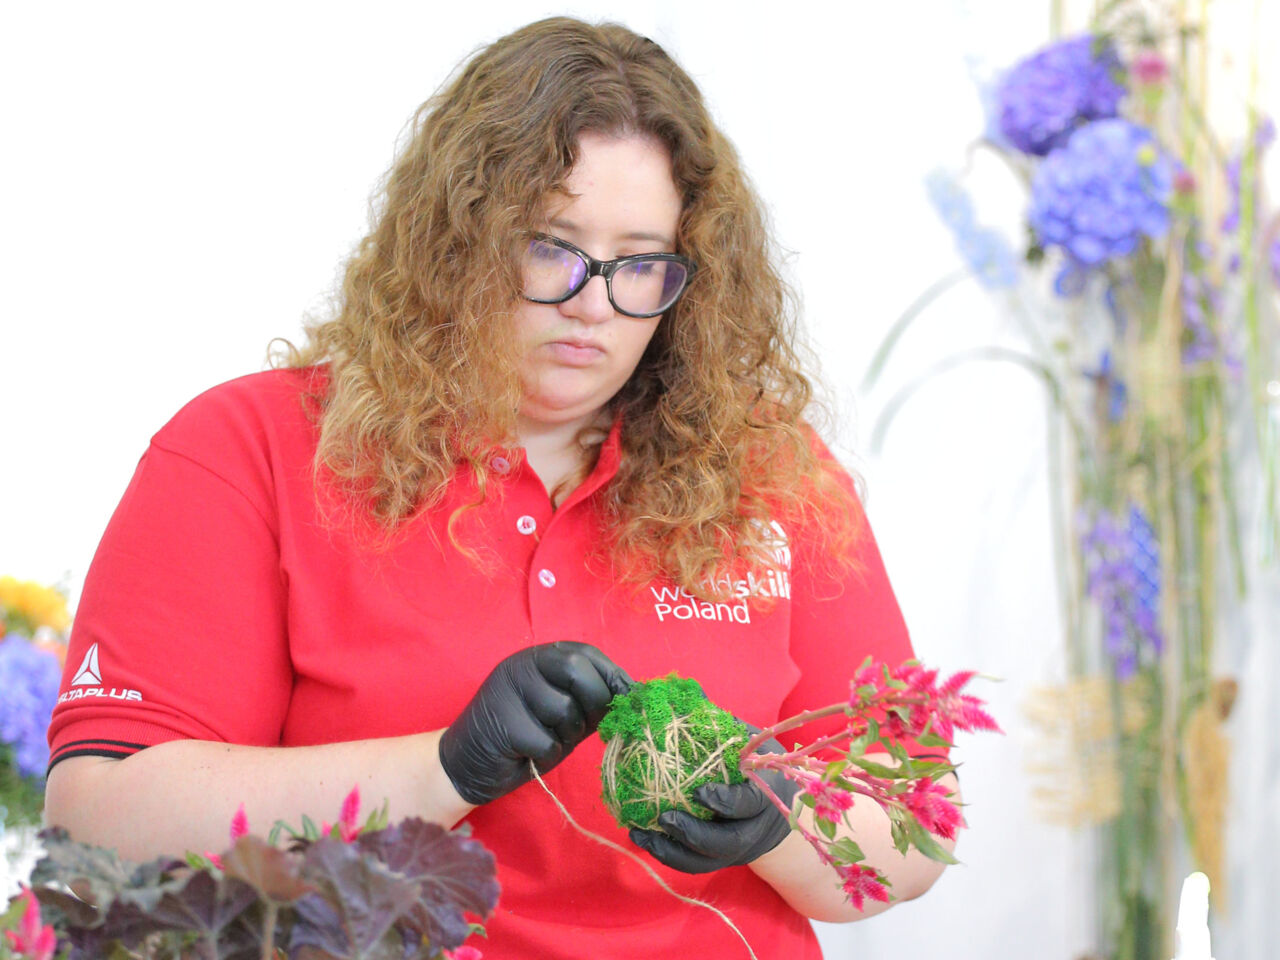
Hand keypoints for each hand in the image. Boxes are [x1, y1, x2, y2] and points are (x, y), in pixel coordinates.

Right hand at [439, 641, 632, 804]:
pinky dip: (547, 755)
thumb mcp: (561, 713)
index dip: (613, 675)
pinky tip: (527, 754)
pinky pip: (547, 742)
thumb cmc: (522, 738)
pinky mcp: (502, 723)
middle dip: (595, 702)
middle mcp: (521, 665)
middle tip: (587, 727)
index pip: (586, 653)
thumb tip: (636, 695)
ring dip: (567, 735)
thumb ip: (589, 700)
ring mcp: (508, 690)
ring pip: (565, 710)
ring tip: (546, 739)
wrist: (465, 764)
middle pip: (577, 671)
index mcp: (538, 658)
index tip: (630, 698)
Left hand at [629, 726, 799, 873]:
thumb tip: (686, 695)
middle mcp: (753, 829)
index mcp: (765, 795)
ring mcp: (736, 850)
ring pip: (706, 861)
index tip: (700, 792)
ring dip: (672, 849)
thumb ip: (723, 726)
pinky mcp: (719, 860)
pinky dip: (666, 854)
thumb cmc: (756, 765)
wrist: (777, 809)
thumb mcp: (750, 742)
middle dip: (694, 833)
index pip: (748, 804)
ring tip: (641, 833)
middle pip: (726, 843)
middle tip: (664, 817)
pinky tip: (641, 837)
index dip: (725, 801)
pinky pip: (693, 865)